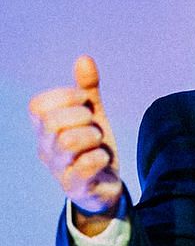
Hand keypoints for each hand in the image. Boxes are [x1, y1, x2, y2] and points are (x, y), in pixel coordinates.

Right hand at [30, 55, 125, 230]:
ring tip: (98, 143)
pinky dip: (99, 157)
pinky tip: (103, 158)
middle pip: (53, 122)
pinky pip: (83, 167)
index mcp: (44, 129)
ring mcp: (57, 169)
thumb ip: (87, 90)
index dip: (64, 97)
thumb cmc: (93, 147)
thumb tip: (84, 58)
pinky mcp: (75, 187)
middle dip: (82, 117)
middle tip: (94, 125)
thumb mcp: (93, 116)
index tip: (86, 102)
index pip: (38, 105)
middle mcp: (45, 148)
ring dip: (92, 137)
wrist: (105, 187)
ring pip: (68, 142)